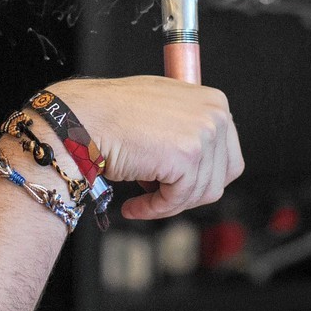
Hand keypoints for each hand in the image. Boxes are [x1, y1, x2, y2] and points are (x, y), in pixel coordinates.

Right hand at [40, 77, 243, 219]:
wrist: (82, 118)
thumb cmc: (111, 113)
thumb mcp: (164, 108)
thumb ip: (188, 127)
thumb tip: (201, 161)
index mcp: (215, 101)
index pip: (228, 155)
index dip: (201, 178)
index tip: (179, 186)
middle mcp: (216, 114)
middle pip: (219, 177)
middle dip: (187, 193)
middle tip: (159, 196)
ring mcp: (204, 134)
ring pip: (201, 193)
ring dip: (168, 202)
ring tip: (140, 199)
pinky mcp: (187, 157)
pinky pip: (178, 199)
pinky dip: (155, 209)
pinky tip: (134, 205)